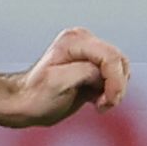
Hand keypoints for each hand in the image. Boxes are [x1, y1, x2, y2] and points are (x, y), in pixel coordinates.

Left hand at [9, 27, 129, 126]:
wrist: (25, 104)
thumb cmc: (35, 96)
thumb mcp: (57, 83)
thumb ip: (84, 72)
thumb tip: (101, 73)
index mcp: (73, 41)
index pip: (110, 57)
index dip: (115, 81)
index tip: (107, 101)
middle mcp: (83, 41)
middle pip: (119, 62)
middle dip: (116, 86)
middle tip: (102, 104)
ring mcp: (88, 53)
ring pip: (120, 70)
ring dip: (114, 90)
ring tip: (97, 103)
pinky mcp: (92, 66)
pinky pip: (114, 77)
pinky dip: (110, 91)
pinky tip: (95, 100)